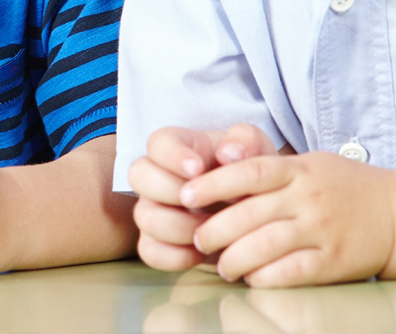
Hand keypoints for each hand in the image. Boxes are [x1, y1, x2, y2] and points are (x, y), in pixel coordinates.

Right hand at [127, 125, 277, 272]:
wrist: (256, 216)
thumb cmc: (249, 177)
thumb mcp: (257, 152)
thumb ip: (246, 140)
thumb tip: (228, 153)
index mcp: (179, 147)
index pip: (157, 142)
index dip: (172, 155)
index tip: (199, 169)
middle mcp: (158, 176)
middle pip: (138, 174)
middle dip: (170, 190)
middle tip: (201, 202)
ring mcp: (153, 209)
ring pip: (144, 216)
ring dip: (180, 226)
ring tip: (211, 229)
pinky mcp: (156, 242)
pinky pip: (149, 251)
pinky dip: (176, 255)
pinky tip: (202, 252)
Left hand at [180, 150, 395, 285]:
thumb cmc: (342, 186)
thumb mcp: (308, 165)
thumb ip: (269, 172)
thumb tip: (215, 178)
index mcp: (298, 169)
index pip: (248, 172)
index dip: (213, 183)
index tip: (186, 195)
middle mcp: (308, 197)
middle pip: (250, 213)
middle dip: (216, 229)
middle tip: (197, 239)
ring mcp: (322, 230)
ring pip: (266, 245)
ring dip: (236, 259)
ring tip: (223, 266)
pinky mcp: (333, 261)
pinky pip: (292, 271)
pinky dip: (267, 277)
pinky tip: (252, 278)